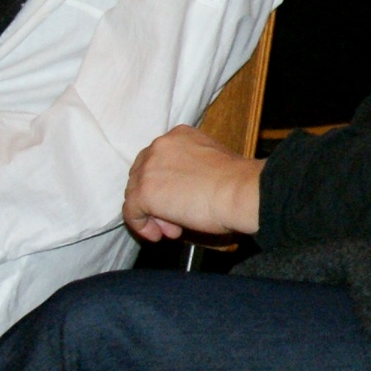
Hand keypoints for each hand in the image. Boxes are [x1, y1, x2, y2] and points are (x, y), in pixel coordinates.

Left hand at [122, 126, 262, 241]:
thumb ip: (190, 169)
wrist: (239, 191)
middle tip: (172, 220)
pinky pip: (131, 212)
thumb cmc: (236, 181)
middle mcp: (159, 146)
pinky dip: (141, 226)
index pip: (158, 160)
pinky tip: (156, 235)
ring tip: (170, 230)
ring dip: (151, 214)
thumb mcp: (211, 162)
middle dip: (155, 199)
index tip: (179, 200)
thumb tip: (180, 193)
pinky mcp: (144, 192)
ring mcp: (148, 168)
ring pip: (136, 194)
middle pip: (142, 175)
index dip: (164, 183)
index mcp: (178, 135)